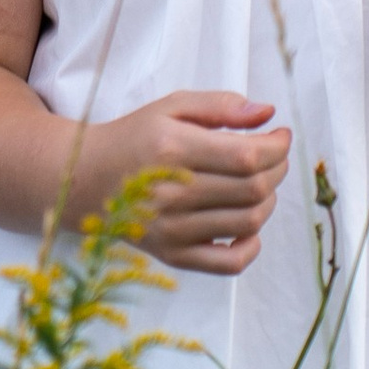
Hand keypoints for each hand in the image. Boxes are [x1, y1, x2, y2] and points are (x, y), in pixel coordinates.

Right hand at [67, 91, 288, 274]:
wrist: (88, 178)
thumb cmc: (136, 138)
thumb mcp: (171, 107)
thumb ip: (220, 105)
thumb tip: (268, 113)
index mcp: (172, 149)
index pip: (247, 156)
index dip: (276, 147)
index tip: (280, 135)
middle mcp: (172, 192)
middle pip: (253, 188)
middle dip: (276, 169)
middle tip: (273, 156)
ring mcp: (173, 229)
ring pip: (249, 221)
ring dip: (268, 200)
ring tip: (259, 183)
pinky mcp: (173, 255)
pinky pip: (229, 263)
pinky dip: (251, 246)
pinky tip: (247, 226)